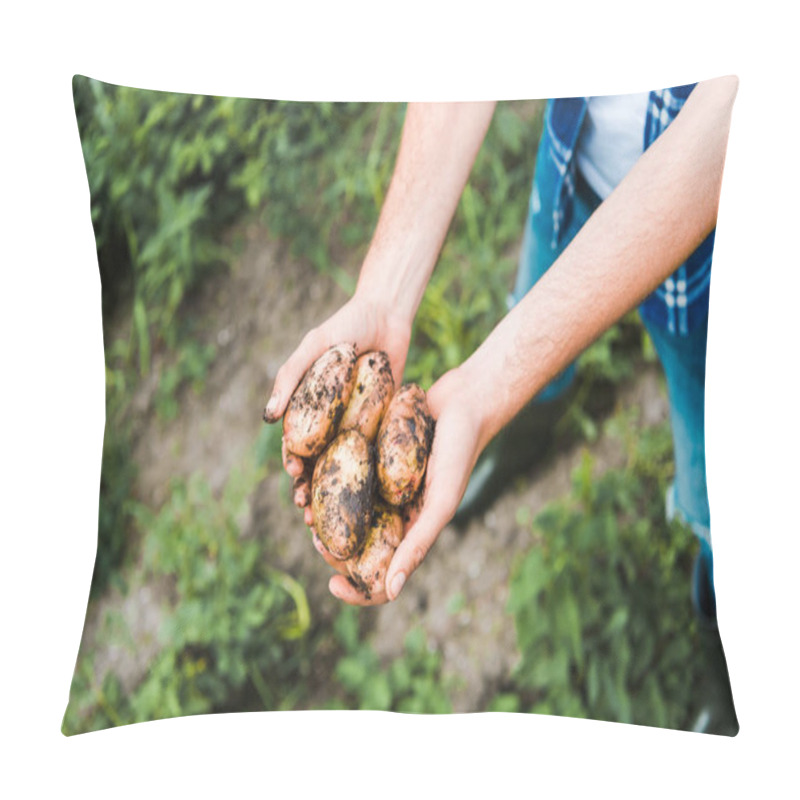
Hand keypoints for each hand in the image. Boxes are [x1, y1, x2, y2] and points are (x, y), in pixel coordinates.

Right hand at [264, 292, 411, 514]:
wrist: (388, 314)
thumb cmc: (347, 325)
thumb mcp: (316, 345)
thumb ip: (291, 377)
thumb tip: (267, 418)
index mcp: (309, 408)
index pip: (296, 444)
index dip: (293, 465)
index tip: (295, 480)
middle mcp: (330, 422)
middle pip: (318, 464)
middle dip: (311, 491)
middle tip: (311, 513)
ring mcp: (356, 426)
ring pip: (345, 469)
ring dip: (336, 495)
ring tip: (334, 519)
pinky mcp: (381, 426)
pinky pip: (374, 456)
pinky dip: (370, 481)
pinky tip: (372, 501)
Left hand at [326, 366, 484, 605]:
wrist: (465, 400)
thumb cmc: (461, 453)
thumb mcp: (442, 502)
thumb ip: (418, 545)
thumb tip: (391, 592)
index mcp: (411, 531)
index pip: (383, 577)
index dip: (357, 590)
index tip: (333, 584)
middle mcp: (394, 512)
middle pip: (356, 546)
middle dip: (332, 550)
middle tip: (315, 537)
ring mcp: (381, 485)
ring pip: (344, 511)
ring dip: (322, 516)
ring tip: (306, 508)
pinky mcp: (371, 456)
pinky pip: (344, 475)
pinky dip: (326, 480)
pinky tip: (309, 474)